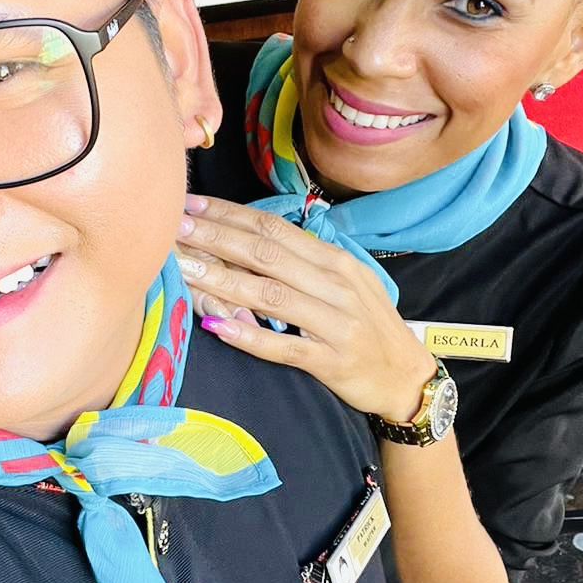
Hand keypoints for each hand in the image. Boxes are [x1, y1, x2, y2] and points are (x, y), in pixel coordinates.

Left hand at [177, 194, 436, 422]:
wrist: (407, 377)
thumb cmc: (366, 326)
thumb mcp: (343, 283)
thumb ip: (302, 262)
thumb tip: (248, 238)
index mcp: (335, 261)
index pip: (274, 229)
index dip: (230, 215)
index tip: (191, 206)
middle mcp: (335, 285)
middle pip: (266, 255)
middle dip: (216, 238)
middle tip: (175, 228)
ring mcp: (335, 323)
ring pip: (269, 296)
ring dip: (221, 281)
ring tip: (184, 270)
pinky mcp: (331, 361)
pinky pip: (284, 347)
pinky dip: (249, 336)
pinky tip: (216, 326)